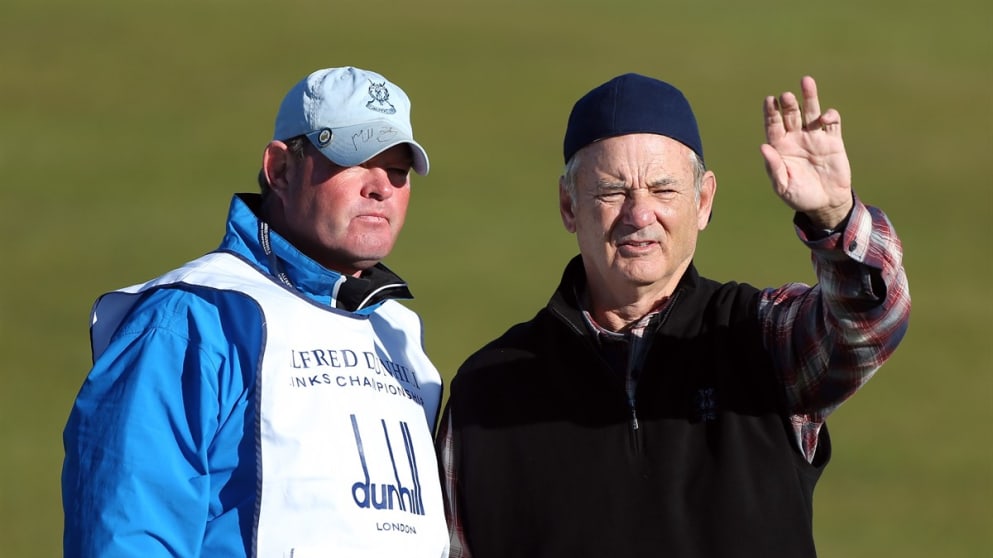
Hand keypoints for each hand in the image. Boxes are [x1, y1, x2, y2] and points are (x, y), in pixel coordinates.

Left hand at [760, 76, 852, 228]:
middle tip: (786, 95)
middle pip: (791, 115)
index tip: (769, 100)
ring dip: (809, 97)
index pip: (773, 125)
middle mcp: (796, 138)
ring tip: (806, 81)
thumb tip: (764, 147)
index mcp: (780, 147)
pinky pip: (831, 124)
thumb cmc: (800, 196)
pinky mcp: (833, 141)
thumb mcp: (783, 186)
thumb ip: (774, 168)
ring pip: (811, 112)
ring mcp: (814, 137)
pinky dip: (829, 116)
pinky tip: (825, 117)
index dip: (771, 113)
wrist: (826, 203)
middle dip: (789, 104)